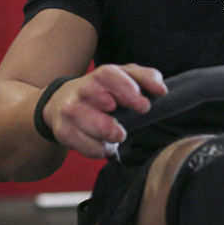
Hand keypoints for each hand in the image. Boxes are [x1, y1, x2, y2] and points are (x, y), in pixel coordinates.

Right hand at [42, 64, 166, 158]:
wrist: (62, 101)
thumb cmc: (103, 90)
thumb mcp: (126, 78)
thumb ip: (147, 78)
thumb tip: (161, 90)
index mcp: (101, 75)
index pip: (110, 75)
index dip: (127, 89)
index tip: (144, 106)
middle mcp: (82, 90)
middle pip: (96, 98)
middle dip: (112, 117)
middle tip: (123, 131)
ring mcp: (69, 110)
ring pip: (86, 123)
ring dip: (105, 134)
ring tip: (117, 135)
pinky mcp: (63, 130)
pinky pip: (81, 144)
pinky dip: (97, 149)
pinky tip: (104, 145)